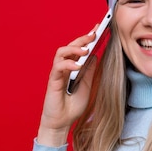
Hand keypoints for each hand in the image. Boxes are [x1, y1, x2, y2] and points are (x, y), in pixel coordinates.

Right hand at [37, 29, 98, 146]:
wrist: (61, 123)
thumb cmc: (72, 106)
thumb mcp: (87, 86)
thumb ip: (90, 71)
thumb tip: (95, 56)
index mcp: (73, 68)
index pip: (79, 48)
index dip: (87, 37)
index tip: (99, 27)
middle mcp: (64, 67)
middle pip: (70, 46)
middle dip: (82, 38)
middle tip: (94, 33)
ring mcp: (57, 73)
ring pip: (61, 52)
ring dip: (74, 49)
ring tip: (86, 49)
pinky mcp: (52, 81)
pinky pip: (58, 67)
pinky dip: (68, 64)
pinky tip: (78, 66)